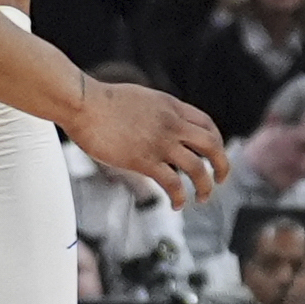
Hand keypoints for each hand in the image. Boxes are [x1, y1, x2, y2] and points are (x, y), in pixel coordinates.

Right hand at [64, 81, 226, 201]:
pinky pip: (173, 183)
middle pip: (212, 145)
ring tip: (202, 197)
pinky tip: (176, 204)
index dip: (216, 142)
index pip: (207, 124)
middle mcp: (171, 123)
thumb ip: (156, 112)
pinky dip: (179, 197)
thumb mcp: (140, 98)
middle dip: (222, 165)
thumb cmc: (101, 101)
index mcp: (171, 106)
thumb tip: (159, 126)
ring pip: (198, 168)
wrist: (82, 103)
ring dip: (205, 186)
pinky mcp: (144, 160)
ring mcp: (159, 142)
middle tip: (220, 179)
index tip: (214, 155)